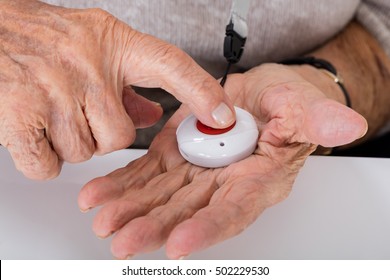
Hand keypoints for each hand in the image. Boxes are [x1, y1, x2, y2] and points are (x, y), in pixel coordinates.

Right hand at [0, 0, 233, 178]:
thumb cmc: (41, 37)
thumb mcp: (94, 45)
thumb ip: (130, 82)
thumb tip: (155, 115)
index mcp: (113, 44)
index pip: (171, 65)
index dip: (201, 92)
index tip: (222, 115)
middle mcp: (88, 65)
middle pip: (121, 137)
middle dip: (101, 136)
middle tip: (78, 112)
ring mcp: (55, 90)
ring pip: (86, 153)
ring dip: (69, 143)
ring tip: (50, 112)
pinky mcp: (21, 116)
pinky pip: (50, 165)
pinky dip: (42, 157)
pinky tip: (33, 129)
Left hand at [78, 64, 366, 258]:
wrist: (254, 94)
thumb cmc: (281, 102)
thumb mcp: (302, 105)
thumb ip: (317, 118)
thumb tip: (348, 125)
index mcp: (256, 179)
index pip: (233, 211)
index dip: (208, 228)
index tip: (181, 244)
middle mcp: (222, 183)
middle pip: (187, 212)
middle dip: (154, 227)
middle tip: (123, 241)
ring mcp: (194, 171)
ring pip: (159, 197)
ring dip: (130, 209)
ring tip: (103, 219)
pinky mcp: (173, 155)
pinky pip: (144, 174)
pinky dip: (121, 185)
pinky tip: (98, 195)